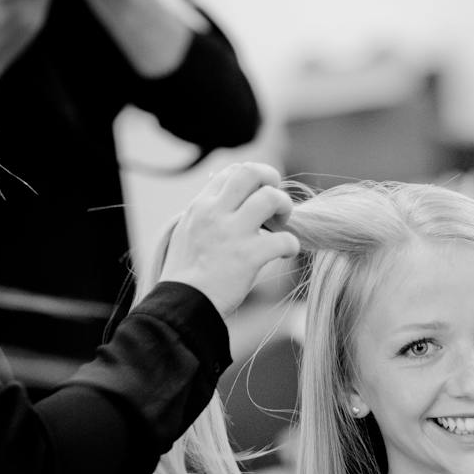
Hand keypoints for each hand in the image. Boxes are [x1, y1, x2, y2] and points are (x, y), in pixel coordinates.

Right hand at [157, 162, 299, 317]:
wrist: (182, 303)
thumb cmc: (185, 273)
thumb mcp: (187, 230)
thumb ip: (206, 212)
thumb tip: (228, 199)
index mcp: (201, 205)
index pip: (233, 170)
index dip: (254, 178)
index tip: (259, 194)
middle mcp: (216, 212)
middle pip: (252, 172)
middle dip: (272, 181)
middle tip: (277, 203)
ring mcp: (233, 233)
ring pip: (271, 198)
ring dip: (286, 208)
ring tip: (283, 225)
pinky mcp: (249, 256)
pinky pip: (284, 239)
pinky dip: (291, 245)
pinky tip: (285, 252)